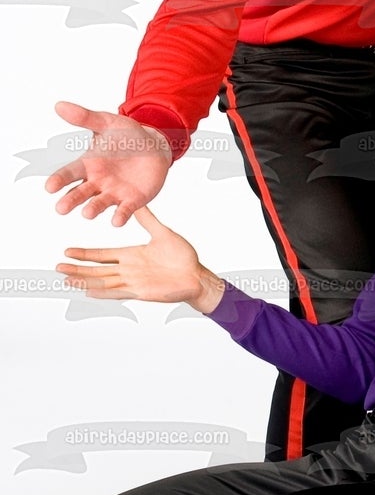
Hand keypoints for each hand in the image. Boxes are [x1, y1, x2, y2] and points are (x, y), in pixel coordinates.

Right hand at [45, 101, 171, 224]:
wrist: (155, 146)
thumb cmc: (127, 135)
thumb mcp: (108, 123)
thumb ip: (85, 118)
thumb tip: (59, 105)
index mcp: (87, 164)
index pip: (68, 173)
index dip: (58, 180)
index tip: (49, 187)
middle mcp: (96, 182)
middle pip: (79, 193)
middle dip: (70, 200)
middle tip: (60, 208)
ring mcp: (113, 192)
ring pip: (99, 203)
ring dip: (92, 209)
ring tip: (87, 214)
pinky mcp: (132, 200)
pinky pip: (125, 210)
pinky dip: (120, 216)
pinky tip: (116, 221)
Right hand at [57, 207, 224, 310]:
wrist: (196, 275)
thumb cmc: (182, 257)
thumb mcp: (162, 233)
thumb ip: (148, 220)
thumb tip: (138, 202)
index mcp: (131, 255)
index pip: (102, 255)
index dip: (85, 254)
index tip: (67, 251)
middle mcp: (129, 269)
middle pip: (97, 269)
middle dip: (77, 268)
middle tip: (58, 267)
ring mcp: (134, 282)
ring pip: (103, 281)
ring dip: (85, 280)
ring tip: (67, 279)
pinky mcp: (141, 291)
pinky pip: (119, 292)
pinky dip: (104, 292)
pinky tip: (89, 291)